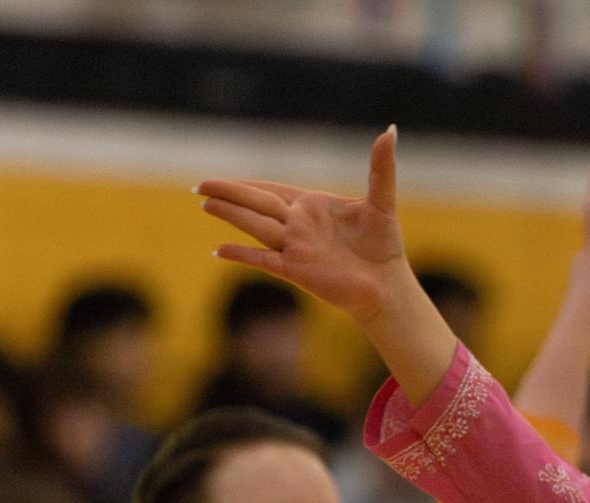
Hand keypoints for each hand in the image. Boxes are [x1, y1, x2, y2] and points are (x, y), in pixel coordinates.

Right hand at [198, 127, 411, 324]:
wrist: (388, 285)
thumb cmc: (384, 245)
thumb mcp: (382, 201)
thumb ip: (380, 168)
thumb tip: (390, 131)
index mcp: (311, 206)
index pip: (271, 190)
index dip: (246, 184)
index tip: (220, 180)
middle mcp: (298, 225)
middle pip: (257, 203)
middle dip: (229, 193)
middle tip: (199, 186)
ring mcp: (295, 248)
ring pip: (255, 226)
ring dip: (231, 215)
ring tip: (206, 204)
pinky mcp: (297, 271)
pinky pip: (263, 260)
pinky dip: (242, 255)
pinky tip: (219, 250)